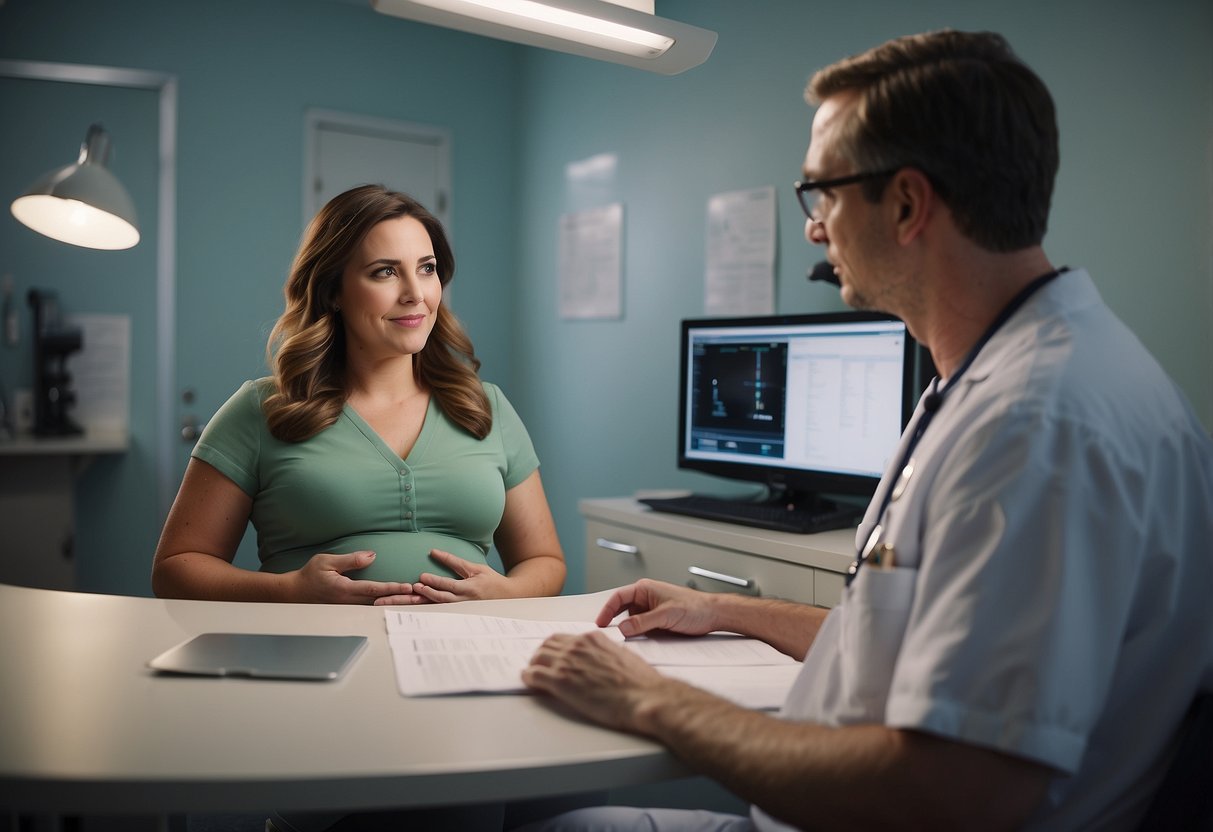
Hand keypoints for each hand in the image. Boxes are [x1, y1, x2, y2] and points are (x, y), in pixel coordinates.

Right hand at [292, 550, 417, 603]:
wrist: (295, 592)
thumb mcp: (326, 561)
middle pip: (380, 600)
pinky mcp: (349, 607)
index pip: (373, 589)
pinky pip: (370, 606)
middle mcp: (348, 601)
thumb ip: (350, 560)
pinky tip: (399, 602)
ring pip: (377, 605)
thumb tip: (371, 556)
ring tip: (416, 600)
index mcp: (344, 590)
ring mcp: (349, 607)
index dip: (392, 588)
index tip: (408, 587)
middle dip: (401, 599)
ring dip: (397, 603)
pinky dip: (386, 604)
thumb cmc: (309, 575)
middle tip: (421, 596)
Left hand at [404, 549, 511, 603]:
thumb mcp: (476, 568)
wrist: (507, 596)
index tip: (422, 576)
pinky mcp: (460, 613)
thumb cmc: (491, 580)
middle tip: (414, 586)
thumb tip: (435, 552)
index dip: (436, 582)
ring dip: (426, 601)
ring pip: (441, 607)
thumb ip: (455, 562)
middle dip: (428, 593)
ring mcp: (463, 609)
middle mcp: (466, 601)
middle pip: (443, 599)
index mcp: (471, 589)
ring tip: (414, 595)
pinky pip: (443, 610)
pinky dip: (431, 607)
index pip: (451, 585)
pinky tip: (420, 603)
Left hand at [522, 631, 671, 733]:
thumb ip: (606, 655)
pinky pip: (534, 675)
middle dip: (542, 655)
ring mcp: (567, 663)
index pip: (564, 638)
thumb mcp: (623, 657)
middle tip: (539, 665)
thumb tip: (600, 661)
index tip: (553, 656)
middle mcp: (578, 646)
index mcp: (593, 639)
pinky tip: (529, 683)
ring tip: (532, 674)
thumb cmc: (640, 682)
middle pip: (547, 645)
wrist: (644, 696)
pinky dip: (528, 678)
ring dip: (533, 665)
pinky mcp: (560, 682)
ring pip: (537, 657)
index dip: (556, 649)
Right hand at [596, 579, 721, 637]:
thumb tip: (622, 628)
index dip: (606, 610)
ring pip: (631, 620)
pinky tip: (638, 640)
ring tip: (622, 640)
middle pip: (621, 609)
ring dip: (628, 629)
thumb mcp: (666, 615)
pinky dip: (637, 633)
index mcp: (645, 589)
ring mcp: (651, 609)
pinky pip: (641, 627)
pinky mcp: (657, 620)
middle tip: (605, 635)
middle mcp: (646, 597)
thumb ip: (643, 622)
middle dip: (614, 620)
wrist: (713, 615)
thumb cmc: (694, 608)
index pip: (618, 597)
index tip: (599, 624)